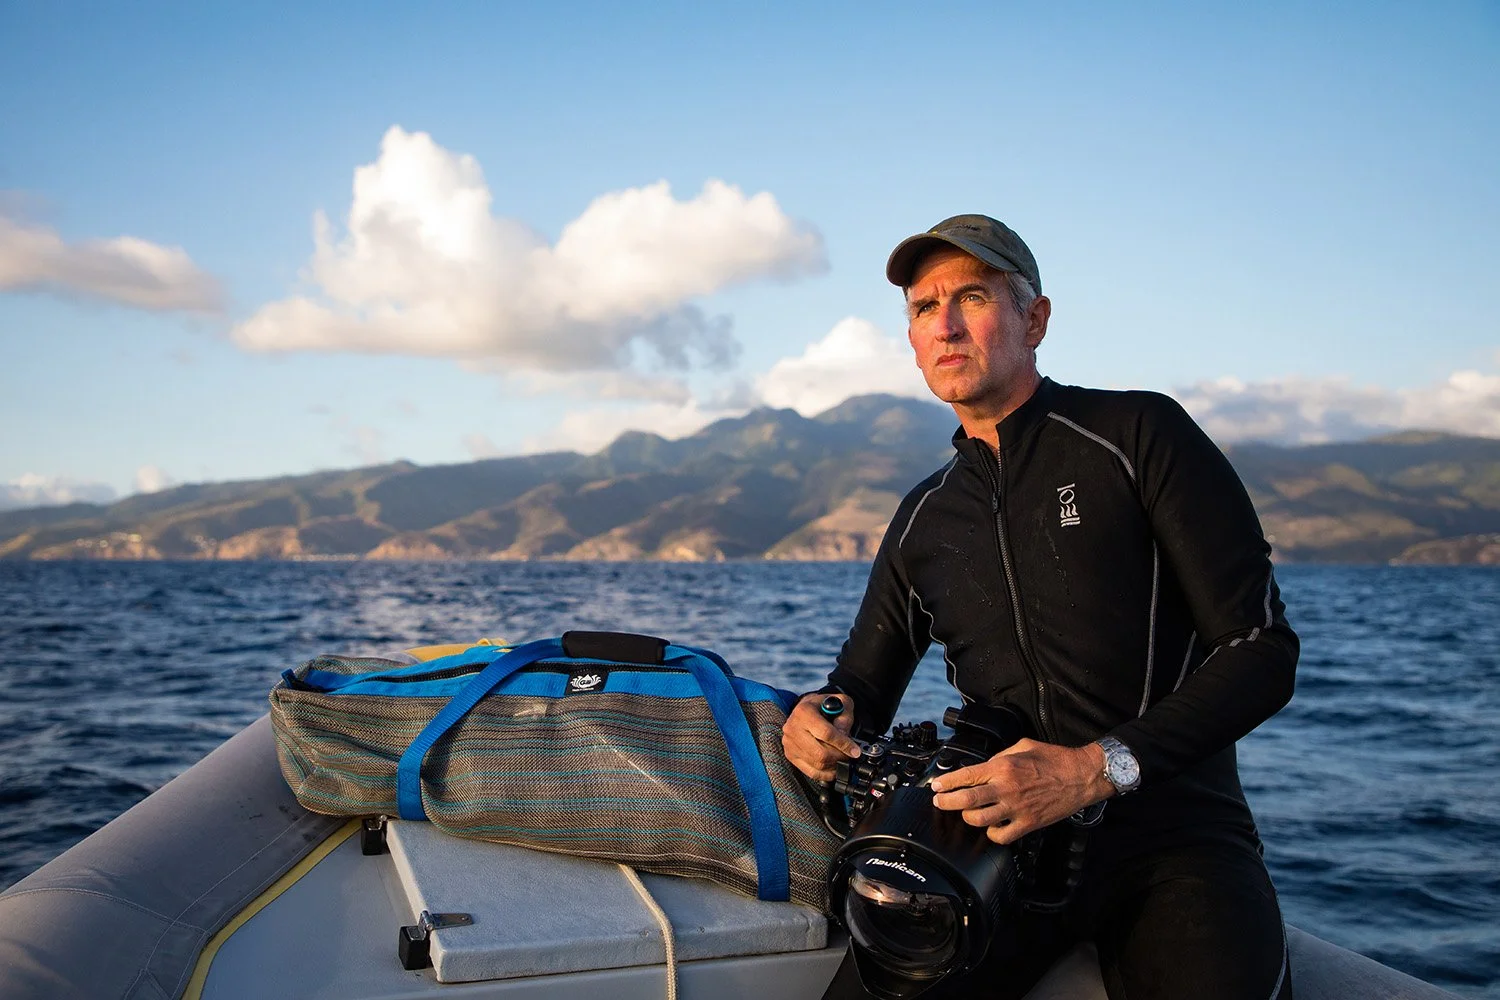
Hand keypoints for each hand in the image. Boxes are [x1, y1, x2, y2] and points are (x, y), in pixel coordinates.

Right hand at [781, 693, 860, 782]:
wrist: (806, 710)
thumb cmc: (823, 706)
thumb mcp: (840, 703)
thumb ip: (845, 717)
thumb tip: (843, 734)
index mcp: (804, 712)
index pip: (826, 733)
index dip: (843, 744)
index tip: (855, 751)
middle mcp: (793, 728)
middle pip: (820, 753)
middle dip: (840, 757)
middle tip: (849, 756)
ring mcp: (790, 743)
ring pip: (817, 764)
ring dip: (834, 765)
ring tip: (842, 759)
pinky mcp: (791, 755)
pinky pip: (811, 771)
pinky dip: (826, 773)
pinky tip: (834, 767)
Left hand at [928, 739, 1111, 844]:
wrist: (1081, 776)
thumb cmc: (1055, 759)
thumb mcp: (1022, 746)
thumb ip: (1000, 756)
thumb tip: (984, 766)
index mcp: (1003, 767)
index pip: (966, 776)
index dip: (946, 782)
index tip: (937, 786)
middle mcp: (1007, 788)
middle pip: (966, 800)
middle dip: (946, 802)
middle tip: (939, 802)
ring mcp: (1017, 808)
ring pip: (979, 820)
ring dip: (967, 817)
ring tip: (965, 813)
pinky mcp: (1028, 824)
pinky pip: (1001, 836)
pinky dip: (991, 834)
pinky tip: (990, 827)